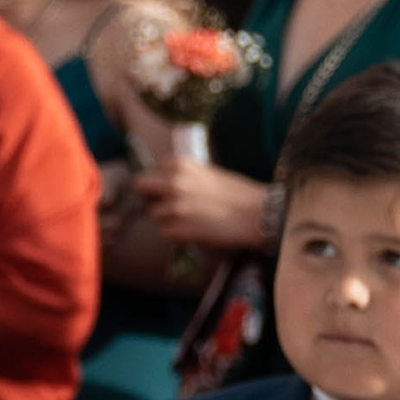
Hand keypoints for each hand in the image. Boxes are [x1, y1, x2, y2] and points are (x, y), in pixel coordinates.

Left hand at [146, 166, 273, 254]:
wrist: (258, 215)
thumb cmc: (240, 195)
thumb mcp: (210, 174)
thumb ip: (186, 176)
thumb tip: (168, 184)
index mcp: (181, 165)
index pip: (151, 170)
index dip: (159, 182)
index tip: (170, 190)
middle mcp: (173, 183)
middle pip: (141, 187)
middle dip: (152, 197)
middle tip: (168, 206)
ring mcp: (174, 207)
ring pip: (153, 214)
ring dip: (167, 219)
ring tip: (189, 221)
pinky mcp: (179, 229)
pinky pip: (165, 232)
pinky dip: (177, 234)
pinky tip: (194, 231)